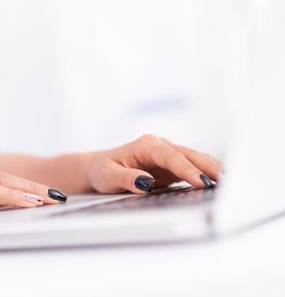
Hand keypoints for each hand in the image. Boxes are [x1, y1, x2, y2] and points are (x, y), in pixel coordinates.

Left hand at [86, 134, 222, 193]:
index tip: (201, 181)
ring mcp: (167, 154)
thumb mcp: (109, 177)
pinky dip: (206, 173)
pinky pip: (191, 168)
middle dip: (208, 167)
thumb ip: (127, 179)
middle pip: (188, 155)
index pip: (171, 156)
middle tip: (225, 182)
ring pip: (193, 159)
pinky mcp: (170, 166)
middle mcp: (159, 146)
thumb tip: (146, 182)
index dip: (187, 169)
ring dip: (211, 169)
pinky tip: (219, 182)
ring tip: (230, 182)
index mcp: (146, 145)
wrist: (98, 168)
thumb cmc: (102, 171)